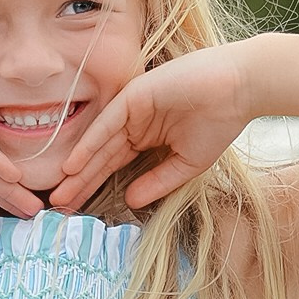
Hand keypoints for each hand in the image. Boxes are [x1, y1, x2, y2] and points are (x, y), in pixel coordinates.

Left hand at [46, 48, 256, 212]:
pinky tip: (73, 164)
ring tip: (59, 192)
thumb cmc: (220, 123)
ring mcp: (132, 108)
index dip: (94, 185)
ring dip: (79, 168)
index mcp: (146, 137)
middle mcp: (134, 123)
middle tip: (57, 205)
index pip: (113, 165)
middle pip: (101, 157)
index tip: (76, 208)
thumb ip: (158, 182)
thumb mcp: (187, 164)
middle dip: (79, 181)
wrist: (240, 89)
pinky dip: (90, 143)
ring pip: (100, 143)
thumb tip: (131, 202)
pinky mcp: (135, 95)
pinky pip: (108, 124)